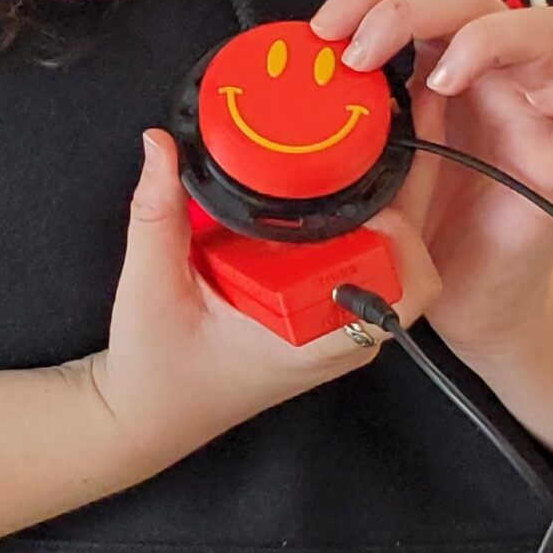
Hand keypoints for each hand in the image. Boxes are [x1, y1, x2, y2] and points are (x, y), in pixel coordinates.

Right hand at [84, 130, 440, 476]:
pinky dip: (358, 225)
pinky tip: (341, 183)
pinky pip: (358, 266)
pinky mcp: (315, 315)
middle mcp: (333, 337)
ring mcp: (329, 328)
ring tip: (367, 150)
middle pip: (406, 264)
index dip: (404, 238)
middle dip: (404, 200)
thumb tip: (161, 144)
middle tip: (381, 139)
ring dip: (384, 209)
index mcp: (310, 341)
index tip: (371, 194)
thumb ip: (157, 213)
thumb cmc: (155, 368)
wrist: (147, 414)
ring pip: (387, 263)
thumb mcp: (151, 287)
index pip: (400, 294)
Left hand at [310, 0, 552, 366]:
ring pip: (543, 29)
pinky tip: (546, 102)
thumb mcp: (367, 164)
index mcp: (442, 61)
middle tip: (359, 52)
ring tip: (441, 80)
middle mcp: (495, 73)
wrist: (464, 303)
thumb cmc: (421, 226)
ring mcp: (539, 111)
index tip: (323, 28)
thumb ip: (348, 122)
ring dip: (486, 36)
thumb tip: (294, 84)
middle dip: (409, 6)